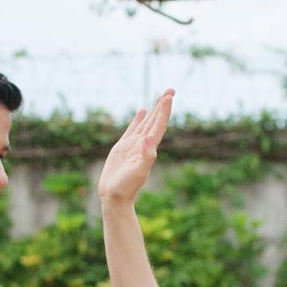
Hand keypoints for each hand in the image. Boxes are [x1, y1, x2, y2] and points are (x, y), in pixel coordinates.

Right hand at [98, 89, 173, 206]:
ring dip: (153, 110)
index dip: (164, 111)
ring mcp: (133, 145)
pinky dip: (138, 119)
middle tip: (171, 89)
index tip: (169, 96)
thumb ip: (146, 156)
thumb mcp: (138, 173)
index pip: (158, 126)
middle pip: (155, 120)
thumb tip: (149, 138)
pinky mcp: (122, 148)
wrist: (114, 198)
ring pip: (146, 123)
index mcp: (148, 148)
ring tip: (160, 97)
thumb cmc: (126, 188)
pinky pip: (132, 129)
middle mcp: (143, 145)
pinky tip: (142, 112)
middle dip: (162, 105)